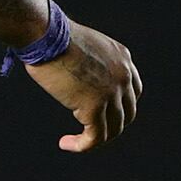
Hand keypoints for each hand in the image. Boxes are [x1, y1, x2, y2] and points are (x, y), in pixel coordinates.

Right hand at [26, 24, 141, 151]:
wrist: (47, 36)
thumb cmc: (52, 36)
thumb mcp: (82, 45)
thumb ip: (88, 62)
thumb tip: (76, 77)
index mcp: (122, 57)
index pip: (133, 90)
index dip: (119, 106)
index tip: (101, 112)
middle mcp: (123, 76)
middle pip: (127, 113)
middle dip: (109, 124)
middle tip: (88, 130)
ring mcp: (112, 93)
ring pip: (112, 129)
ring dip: (94, 138)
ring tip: (73, 141)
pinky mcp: (95, 107)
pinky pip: (95, 137)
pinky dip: (82, 145)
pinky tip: (65, 143)